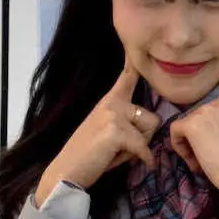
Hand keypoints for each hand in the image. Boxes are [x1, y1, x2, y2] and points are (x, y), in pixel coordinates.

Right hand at [37, 52, 161, 194]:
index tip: (134, 46)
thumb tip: (152, 124)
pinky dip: (143, 160)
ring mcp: (113, 115)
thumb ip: (126, 124)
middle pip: (151, 118)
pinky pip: (143, 148)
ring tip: (117, 153)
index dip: (133, 62)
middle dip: (143, 137)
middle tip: (121, 149)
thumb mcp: (108, 133)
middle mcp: (111, 103)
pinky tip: (135, 165)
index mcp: (109, 102)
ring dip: (140, 148)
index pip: (126, 77)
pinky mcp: (116, 131)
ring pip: (149, 132)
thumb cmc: (89, 157)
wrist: (66, 173)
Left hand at [169, 51, 218, 199]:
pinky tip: (197, 160)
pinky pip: (174, 134)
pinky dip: (181, 149)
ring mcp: (206, 110)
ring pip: (183, 125)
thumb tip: (207, 118)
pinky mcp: (193, 123)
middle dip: (195, 137)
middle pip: (194, 114)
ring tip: (205, 160)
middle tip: (210, 156)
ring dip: (188, 146)